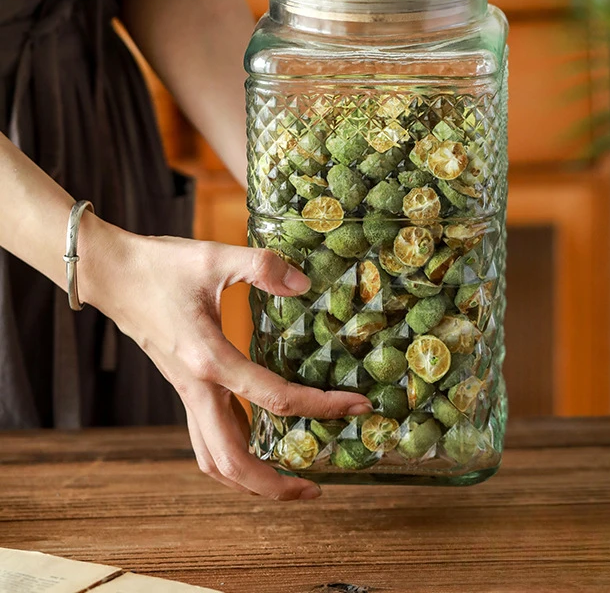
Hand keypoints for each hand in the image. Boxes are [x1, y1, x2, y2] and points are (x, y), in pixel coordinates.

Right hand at [80, 216, 371, 499]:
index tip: (357, 405)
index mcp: (208, 360)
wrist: (113, 275)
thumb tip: (304, 284)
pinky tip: (258, 443)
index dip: (322, 406)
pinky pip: (206, 438)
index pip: (274, 399)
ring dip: (249, 482)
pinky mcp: (184, 388)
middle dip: (274, 485)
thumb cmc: (161, 265)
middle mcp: (196, 388)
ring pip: (213, 460)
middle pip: (231, 462)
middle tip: (316, 489)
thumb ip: (261, 266)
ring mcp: (187, 393)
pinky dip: (233, 456)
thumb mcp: (215, 257)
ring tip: (288, 484)